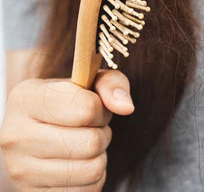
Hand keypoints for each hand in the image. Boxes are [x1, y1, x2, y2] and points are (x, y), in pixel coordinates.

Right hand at [0, 70, 133, 190]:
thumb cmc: (67, 105)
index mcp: (25, 99)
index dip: (100, 109)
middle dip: (101, 134)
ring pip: (92, 168)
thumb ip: (111, 84)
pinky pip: (87, 190)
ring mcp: (21, 169)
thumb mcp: (88, 84)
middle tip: (89, 128)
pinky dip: (92, 178)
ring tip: (83, 145)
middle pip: (91, 142)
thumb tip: (126, 107)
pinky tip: (77, 164)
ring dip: (99, 157)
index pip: (85, 109)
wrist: (35, 134)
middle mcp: (15, 135)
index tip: (92, 107)